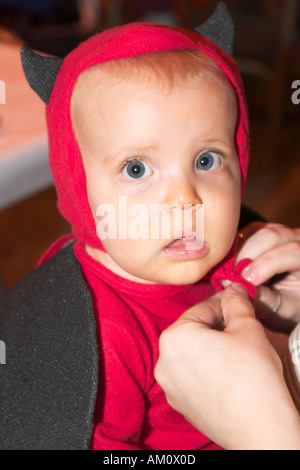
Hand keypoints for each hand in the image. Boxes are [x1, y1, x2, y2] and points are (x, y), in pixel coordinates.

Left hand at [155, 285, 299, 449]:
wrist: (260, 428)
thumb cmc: (253, 376)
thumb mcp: (247, 327)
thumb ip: (235, 302)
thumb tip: (232, 289)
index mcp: (174, 337)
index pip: (201, 309)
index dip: (223, 304)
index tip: (237, 303)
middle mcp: (163, 361)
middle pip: (192, 331)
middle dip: (215, 327)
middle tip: (239, 327)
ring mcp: (169, 386)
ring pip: (190, 354)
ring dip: (209, 348)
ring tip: (235, 352)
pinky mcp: (179, 404)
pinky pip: (189, 376)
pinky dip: (205, 370)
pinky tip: (227, 374)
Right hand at [236, 222, 299, 330]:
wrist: (285, 297)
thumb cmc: (288, 305)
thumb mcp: (282, 310)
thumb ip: (265, 300)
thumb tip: (239, 290)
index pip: (291, 251)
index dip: (267, 264)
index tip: (246, 280)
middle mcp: (296, 237)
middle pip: (270, 235)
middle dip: (247, 256)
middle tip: (229, 279)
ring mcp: (277, 230)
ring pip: (254, 232)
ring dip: (236, 253)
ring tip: (227, 276)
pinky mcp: (259, 230)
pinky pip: (242, 234)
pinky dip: (231, 251)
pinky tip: (226, 268)